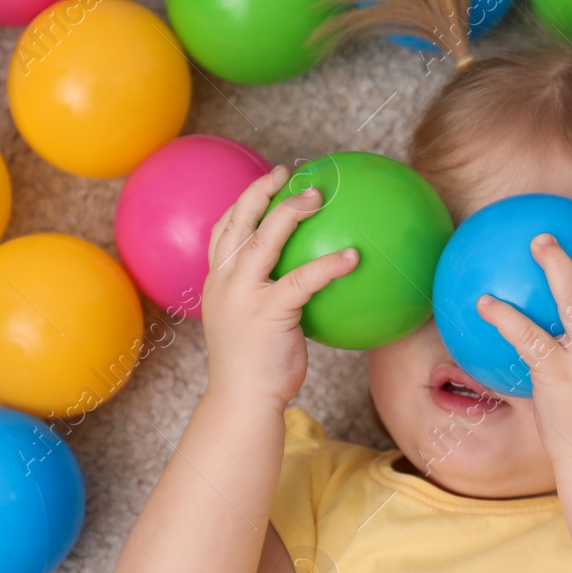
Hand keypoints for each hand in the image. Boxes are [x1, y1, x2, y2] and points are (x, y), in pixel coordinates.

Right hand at [201, 166, 358, 408]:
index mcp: (218, 282)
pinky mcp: (269, 311)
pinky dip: (329, 264)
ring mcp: (244, 295)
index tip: (265, 183)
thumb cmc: (255, 367)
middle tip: (288, 172)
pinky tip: (353, 256)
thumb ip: (266, 299)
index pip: (222, 231)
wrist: (243, 400)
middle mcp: (225, 281)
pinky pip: (303, 278)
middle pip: (238, 222)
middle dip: (261, 191)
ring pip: (265, 239)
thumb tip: (302, 286)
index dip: (242, 203)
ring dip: (291, 211)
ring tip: (318, 195)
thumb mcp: (251, 325)